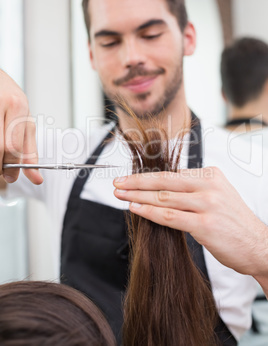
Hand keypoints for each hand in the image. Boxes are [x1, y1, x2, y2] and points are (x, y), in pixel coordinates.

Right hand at [0, 69, 42, 184]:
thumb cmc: (7, 98)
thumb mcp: (23, 120)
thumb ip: (29, 149)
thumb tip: (37, 178)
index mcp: (18, 106)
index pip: (14, 147)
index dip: (12, 167)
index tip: (11, 177)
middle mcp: (2, 103)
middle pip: (0, 148)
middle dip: (0, 166)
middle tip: (1, 170)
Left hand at [113, 167, 267, 281]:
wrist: (259, 246)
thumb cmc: (234, 223)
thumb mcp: (218, 196)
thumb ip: (192, 191)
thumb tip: (160, 191)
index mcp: (211, 175)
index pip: (171, 174)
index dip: (147, 177)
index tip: (130, 179)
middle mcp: (209, 186)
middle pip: (163, 181)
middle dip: (136, 182)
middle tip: (117, 182)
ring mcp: (207, 204)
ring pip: (163, 197)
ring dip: (137, 196)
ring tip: (120, 195)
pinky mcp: (204, 224)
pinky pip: (169, 216)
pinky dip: (149, 212)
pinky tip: (134, 209)